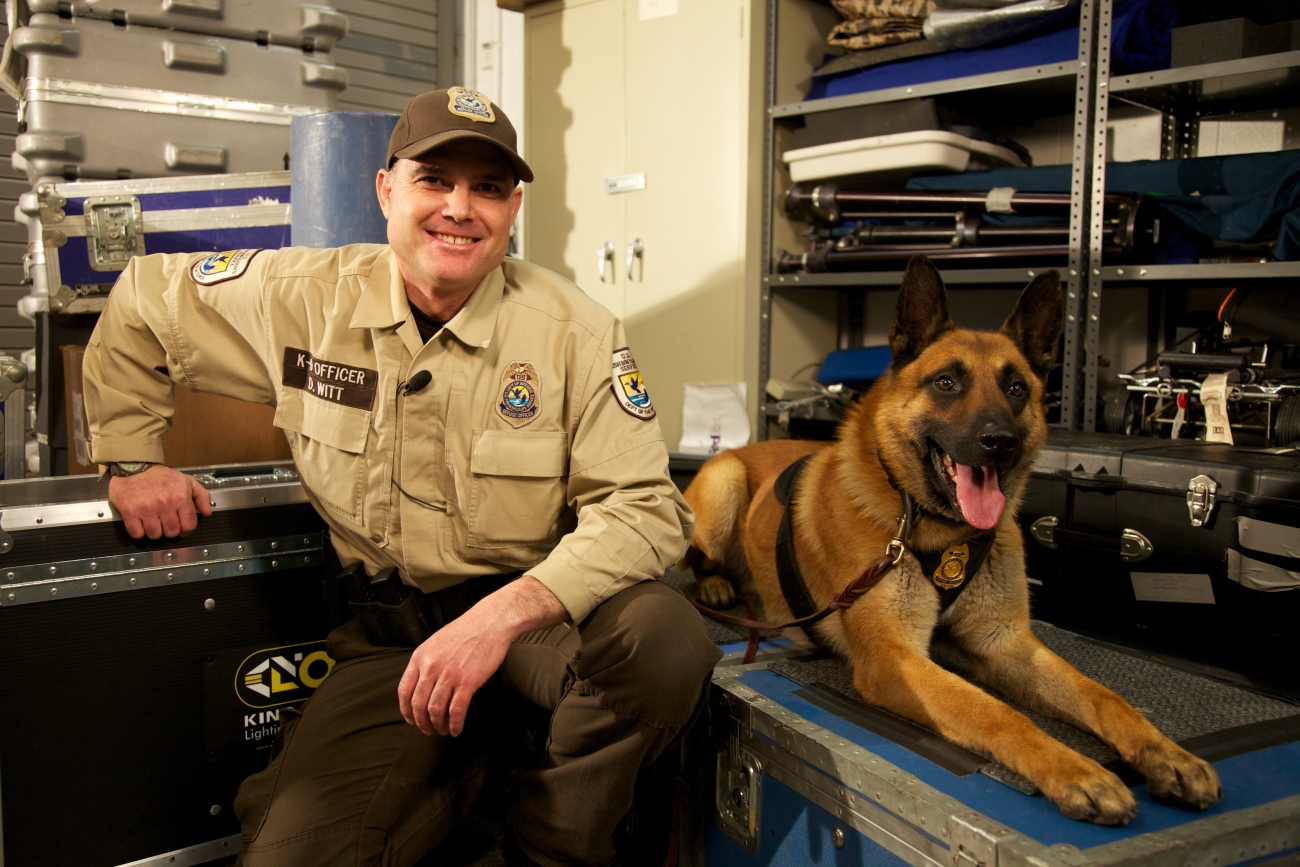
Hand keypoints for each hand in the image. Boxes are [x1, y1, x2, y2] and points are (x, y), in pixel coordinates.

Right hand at [109, 465, 212, 539]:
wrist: (135, 468)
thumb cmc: (161, 477)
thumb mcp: (187, 481)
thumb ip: (202, 496)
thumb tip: (207, 512)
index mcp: (180, 497)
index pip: (189, 525)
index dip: (186, 530)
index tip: (182, 528)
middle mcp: (165, 504)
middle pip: (172, 533)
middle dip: (170, 530)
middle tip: (166, 523)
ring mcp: (146, 509)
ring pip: (155, 535)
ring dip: (155, 532)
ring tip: (154, 522)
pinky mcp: (129, 512)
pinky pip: (137, 533)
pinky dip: (139, 532)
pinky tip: (141, 523)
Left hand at [398, 576, 566, 736]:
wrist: (490, 622)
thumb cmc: (466, 631)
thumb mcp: (436, 642)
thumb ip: (426, 661)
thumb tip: (421, 684)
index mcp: (421, 657)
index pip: (405, 691)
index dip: (406, 710)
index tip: (411, 719)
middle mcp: (431, 667)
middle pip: (418, 704)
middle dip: (422, 722)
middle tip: (427, 729)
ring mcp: (449, 675)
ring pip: (435, 710)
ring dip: (438, 725)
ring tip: (442, 730)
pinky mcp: (468, 682)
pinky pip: (456, 710)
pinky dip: (455, 724)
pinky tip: (456, 729)